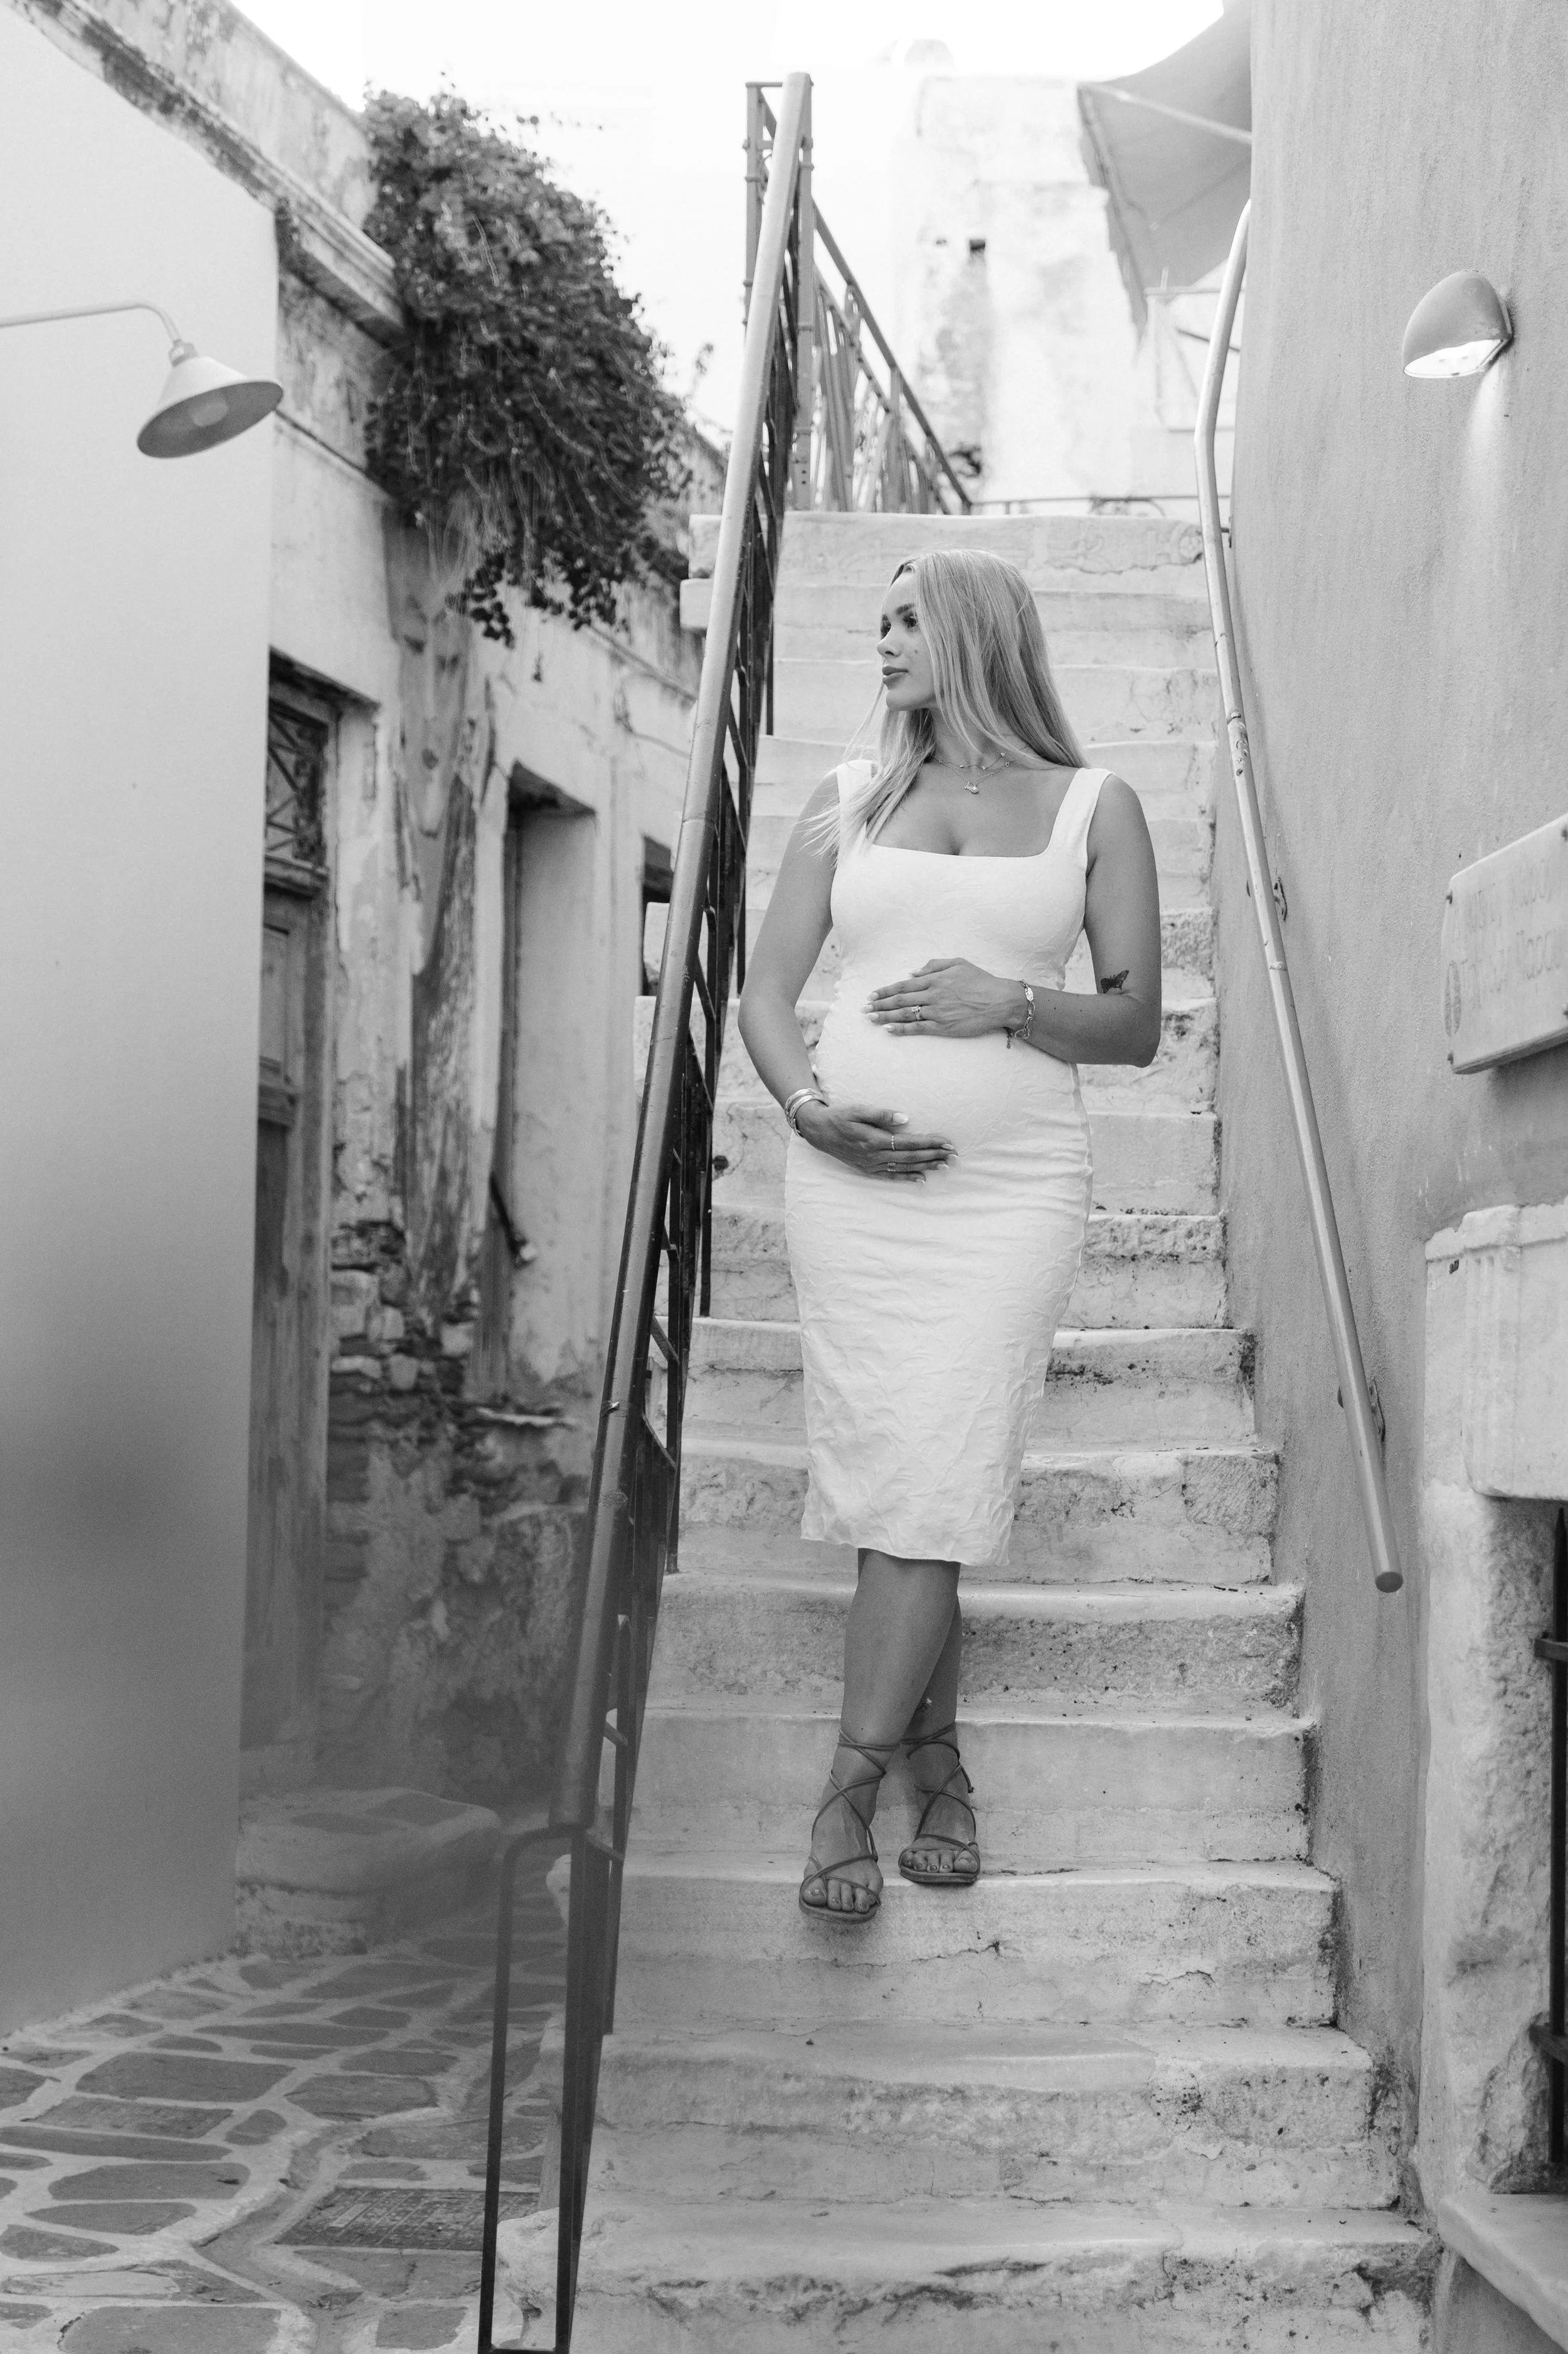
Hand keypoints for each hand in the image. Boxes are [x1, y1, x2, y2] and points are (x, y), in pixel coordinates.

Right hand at [794, 1098, 953, 1179]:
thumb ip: (881, 1114)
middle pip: (911, 1157)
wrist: (818, 1131)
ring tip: (944, 1166)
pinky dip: (907, 1178)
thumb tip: (905, 1118)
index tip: (947, 1142)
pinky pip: (891, 1176)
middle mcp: (874, 1156)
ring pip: (904, 1167)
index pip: (909, 1142)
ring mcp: (871, 1165)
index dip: (929, 1142)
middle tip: (954, 1155)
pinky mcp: (867, 1169)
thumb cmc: (839, 1116)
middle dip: (934, 1156)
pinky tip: (921, 1179)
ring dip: (926, 1167)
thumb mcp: (857, 1109)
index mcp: (874, 1140)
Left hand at [866, 958, 1020, 1037]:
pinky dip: (901, 1029)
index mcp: (935, 979)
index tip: (872, 994)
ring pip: (905, 1014)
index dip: (886, 990)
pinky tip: (889, 1030)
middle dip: (880, 1004)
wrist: (1000, 1001)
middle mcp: (933, 995)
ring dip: (885, 1016)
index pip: (903, 985)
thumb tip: (912, 973)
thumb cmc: (981, 981)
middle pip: (900, 1000)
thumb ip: (934, 965)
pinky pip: (918, 1028)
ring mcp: (937, 1012)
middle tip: (865, 1008)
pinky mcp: (943, 1027)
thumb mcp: (959, 963)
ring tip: (870, 1018)